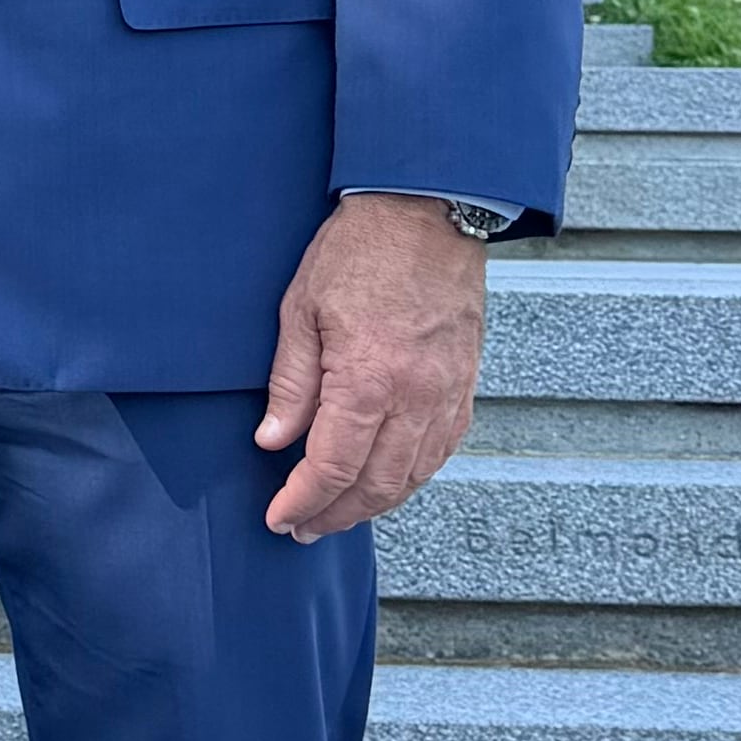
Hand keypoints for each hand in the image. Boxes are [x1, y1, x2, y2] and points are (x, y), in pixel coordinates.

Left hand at [255, 193, 487, 540]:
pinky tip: (388, 480)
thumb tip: (274, 440)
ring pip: (414, 475)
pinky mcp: (466, 383)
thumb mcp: (301, 310)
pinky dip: (412, 475)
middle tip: (304, 528)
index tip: (280, 518)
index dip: (303, 501)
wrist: (428, 212)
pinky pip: (442, 448)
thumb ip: (292, 383)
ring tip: (340, 513)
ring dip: (375, 504)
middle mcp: (417, 397)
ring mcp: (448, 393)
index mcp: (369, 380)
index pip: (333, 468)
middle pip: (377, 485)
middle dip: (336, 515)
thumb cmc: (360, 250)